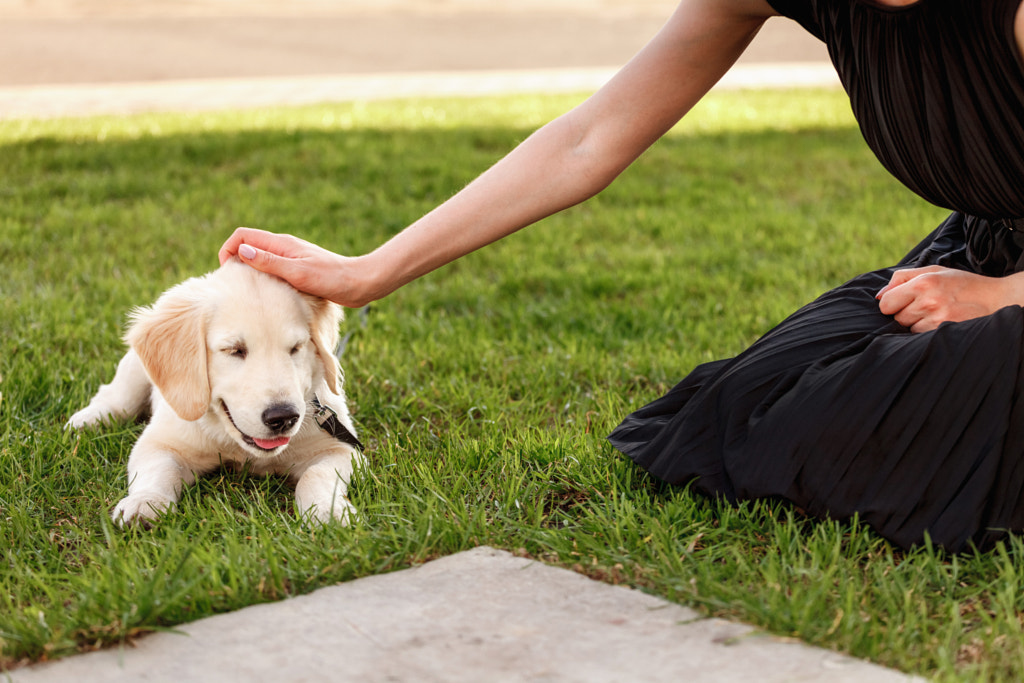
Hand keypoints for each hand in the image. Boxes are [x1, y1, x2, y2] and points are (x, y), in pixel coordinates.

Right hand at [219, 227, 381, 306]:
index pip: (243, 236)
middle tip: (235, 285)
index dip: (229, 249)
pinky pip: (273, 270)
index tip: (229, 272)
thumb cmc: (332, 279)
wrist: (360, 283)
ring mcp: (291, 259)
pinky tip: (268, 296)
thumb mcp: (299, 273)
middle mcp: (284, 248)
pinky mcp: (298, 270)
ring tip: (249, 292)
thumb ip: (271, 263)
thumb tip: (243, 252)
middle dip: (235, 261)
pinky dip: (265, 279)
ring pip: (260, 259)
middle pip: (248, 246)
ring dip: (250, 271)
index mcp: (281, 244)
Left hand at [876, 265, 1016, 332]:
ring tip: (938, 313)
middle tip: (928, 306)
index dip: (892, 304)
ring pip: (909, 328)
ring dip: (918, 323)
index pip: (885, 303)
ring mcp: (937, 318)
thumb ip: (901, 278)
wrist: (997, 299)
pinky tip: (943, 322)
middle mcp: (929, 300)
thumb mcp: (934, 272)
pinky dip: (928, 331)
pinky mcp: (944, 331)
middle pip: (897, 317)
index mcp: (923, 282)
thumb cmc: (962, 284)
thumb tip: (878, 296)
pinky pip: (921, 336)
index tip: (903, 302)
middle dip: (907, 313)